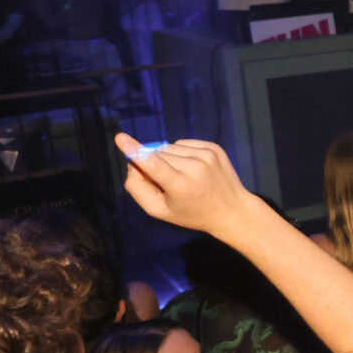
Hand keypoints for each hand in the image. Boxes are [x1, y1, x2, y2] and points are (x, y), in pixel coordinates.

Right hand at [115, 134, 255, 239]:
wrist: (232, 210)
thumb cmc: (191, 214)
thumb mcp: (160, 210)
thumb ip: (138, 189)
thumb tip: (132, 163)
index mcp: (180, 186)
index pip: (153, 164)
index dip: (134, 151)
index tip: (120, 138)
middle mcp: (195, 167)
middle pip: (157, 154)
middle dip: (154, 164)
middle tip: (168, 184)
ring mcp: (207, 155)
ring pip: (169, 147)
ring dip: (168, 159)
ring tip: (183, 177)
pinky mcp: (214, 147)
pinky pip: (184, 144)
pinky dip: (182, 154)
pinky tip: (192, 169)